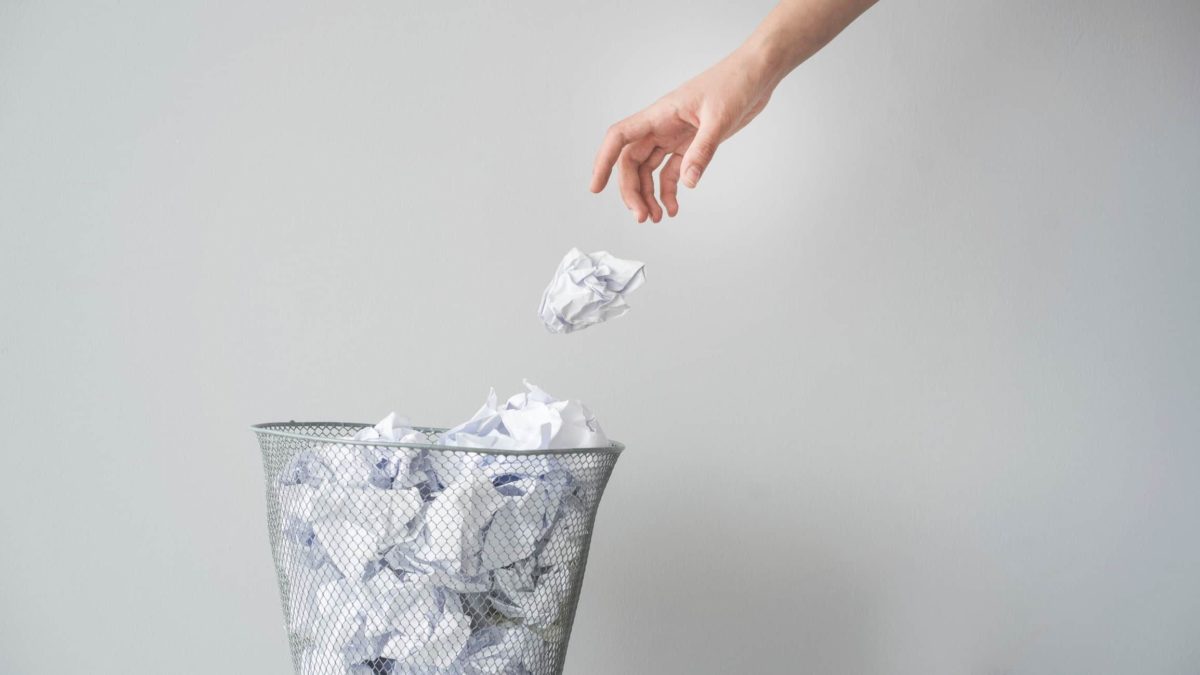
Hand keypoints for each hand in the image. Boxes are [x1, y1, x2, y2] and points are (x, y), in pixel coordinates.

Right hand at [589, 49, 776, 222]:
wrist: (756, 74)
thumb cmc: (735, 83)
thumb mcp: (720, 118)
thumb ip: (702, 151)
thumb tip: (688, 182)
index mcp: (660, 114)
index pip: (619, 138)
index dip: (603, 162)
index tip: (595, 188)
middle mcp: (661, 126)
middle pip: (631, 162)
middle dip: (631, 191)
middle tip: (642, 217)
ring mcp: (674, 135)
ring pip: (648, 170)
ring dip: (648, 195)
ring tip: (657, 218)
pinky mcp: (690, 144)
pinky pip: (670, 171)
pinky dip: (669, 191)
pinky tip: (674, 208)